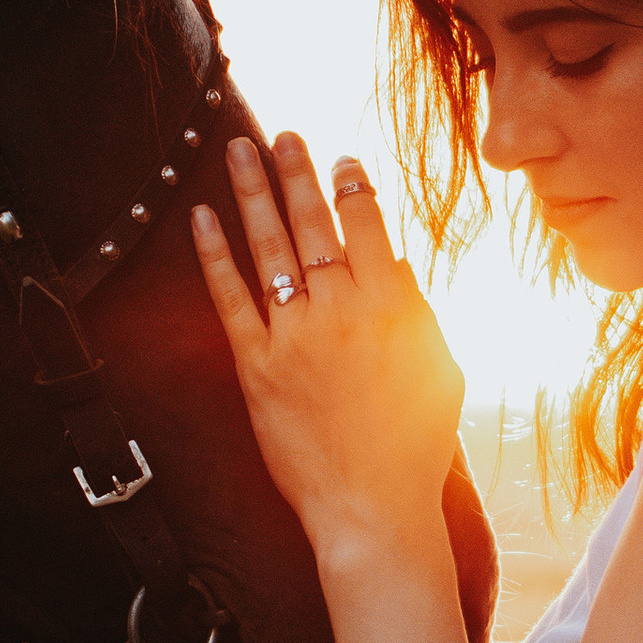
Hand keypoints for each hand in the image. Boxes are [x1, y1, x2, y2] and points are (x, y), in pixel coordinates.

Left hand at [190, 137, 464, 561]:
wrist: (373, 509)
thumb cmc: (415, 446)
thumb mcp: (441, 370)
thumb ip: (419, 311)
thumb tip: (394, 262)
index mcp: (393, 307)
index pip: (367, 225)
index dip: (351, 185)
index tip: (341, 160)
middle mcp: (342, 311)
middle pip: (313, 223)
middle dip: (297, 170)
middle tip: (282, 133)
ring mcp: (295, 336)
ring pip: (268, 246)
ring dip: (252, 191)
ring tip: (238, 150)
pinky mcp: (256, 366)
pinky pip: (229, 298)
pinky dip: (213, 254)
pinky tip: (201, 217)